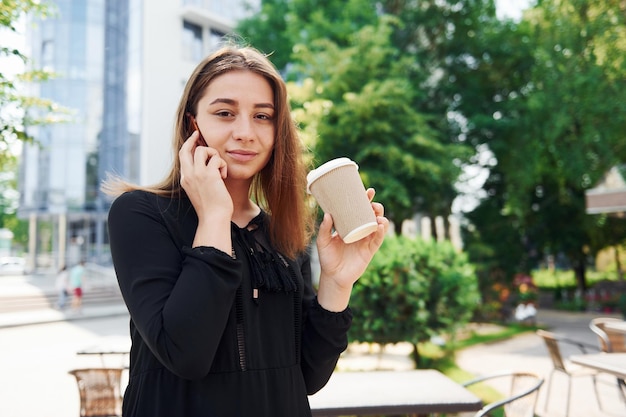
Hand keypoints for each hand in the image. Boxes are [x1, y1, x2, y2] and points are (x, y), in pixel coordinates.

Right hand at [179, 131, 232, 220]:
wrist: (214, 218)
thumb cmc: (211, 208)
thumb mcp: (201, 191)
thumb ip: (200, 178)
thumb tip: (209, 166)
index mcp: (185, 179)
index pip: (183, 157)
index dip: (187, 145)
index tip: (193, 137)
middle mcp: (188, 175)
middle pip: (186, 149)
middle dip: (193, 139)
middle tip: (199, 133)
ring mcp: (197, 174)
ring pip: (202, 150)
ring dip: (214, 155)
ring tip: (219, 169)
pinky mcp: (208, 174)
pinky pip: (217, 159)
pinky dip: (223, 165)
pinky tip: (224, 177)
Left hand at [316, 188, 388, 310]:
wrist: (333, 277)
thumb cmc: (327, 258)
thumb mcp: (322, 242)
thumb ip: (324, 229)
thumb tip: (328, 215)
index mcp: (349, 226)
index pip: (359, 210)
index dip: (365, 200)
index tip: (369, 191)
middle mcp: (360, 231)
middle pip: (372, 216)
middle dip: (376, 207)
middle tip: (373, 203)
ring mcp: (366, 240)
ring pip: (378, 225)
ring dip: (381, 217)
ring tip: (377, 214)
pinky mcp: (370, 250)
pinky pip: (378, 239)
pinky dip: (381, 232)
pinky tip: (380, 225)